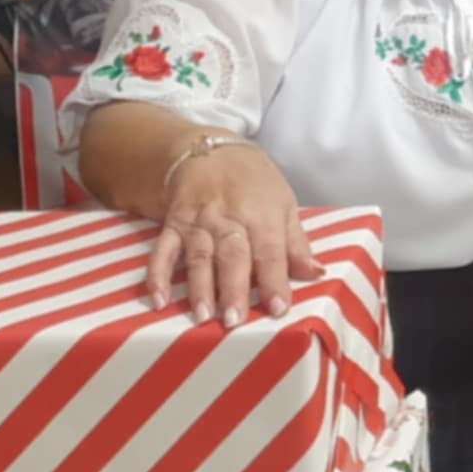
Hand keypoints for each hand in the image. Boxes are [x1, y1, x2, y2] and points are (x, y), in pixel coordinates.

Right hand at [149, 143, 320, 327]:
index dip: (275, 280)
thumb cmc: (256, 183)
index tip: (279, 308)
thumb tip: (316, 273)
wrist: (212, 151)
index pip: (270, 252)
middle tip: (235, 321)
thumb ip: (297, 243)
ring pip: (198, 257)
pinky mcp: (173, 224)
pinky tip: (157, 300)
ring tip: (202, 317)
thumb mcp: (284, 203)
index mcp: (263, 215)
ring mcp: (198, 222)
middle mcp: (229, 218)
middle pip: (232, 256)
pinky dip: (157, 275)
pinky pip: (161, 251)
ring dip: (199, 288)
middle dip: (233, 289)